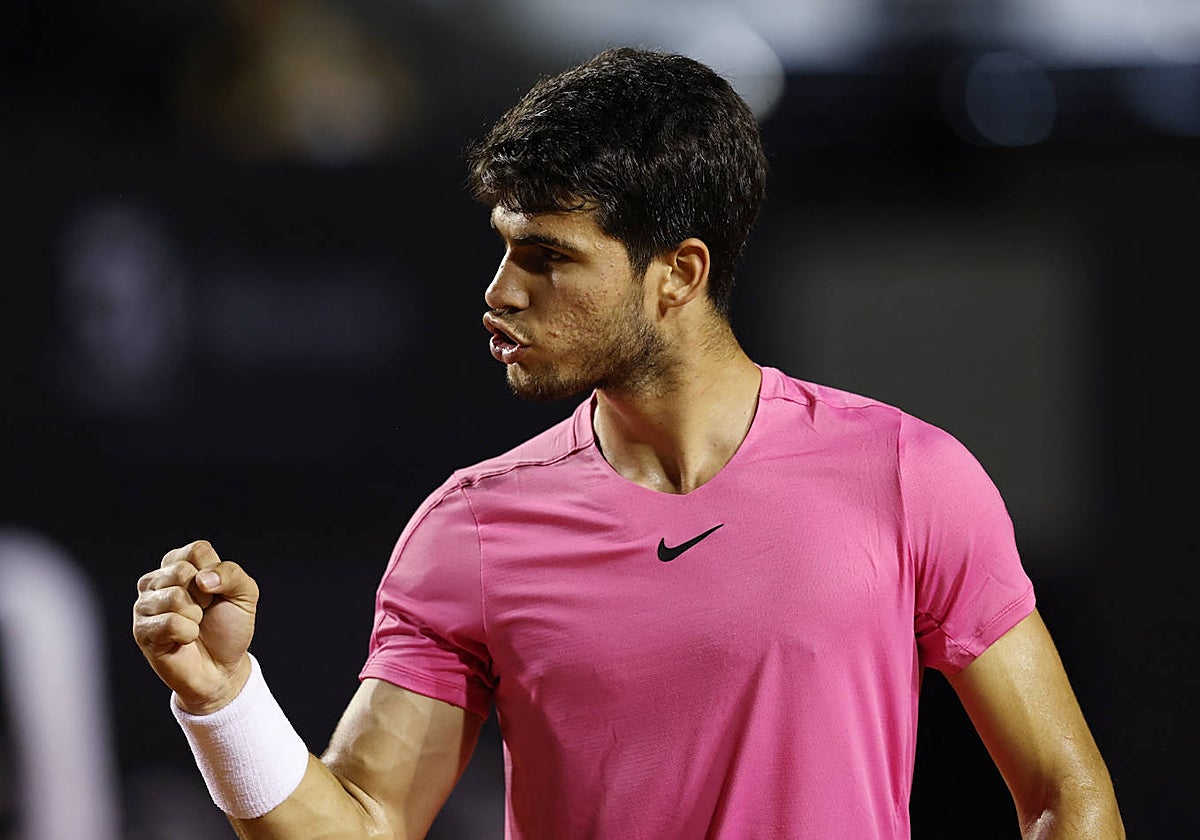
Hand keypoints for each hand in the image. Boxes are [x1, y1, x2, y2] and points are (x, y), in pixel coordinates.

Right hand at [133, 540, 258, 714]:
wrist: (222, 668)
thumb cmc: (229, 627)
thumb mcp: (245, 594)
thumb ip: (232, 574)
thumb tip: (201, 579)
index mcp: (179, 564)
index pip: (197, 550)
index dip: (215, 573)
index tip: (216, 593)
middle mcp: (157, 581)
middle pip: (181, 571)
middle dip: (204, 596)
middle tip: (204, 612)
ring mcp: (145, 605)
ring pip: (174, 596)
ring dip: (195, 616)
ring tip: (194, 626)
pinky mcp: (141, 631)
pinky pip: (169, 623)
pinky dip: (186, 633)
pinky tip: (184, 640)